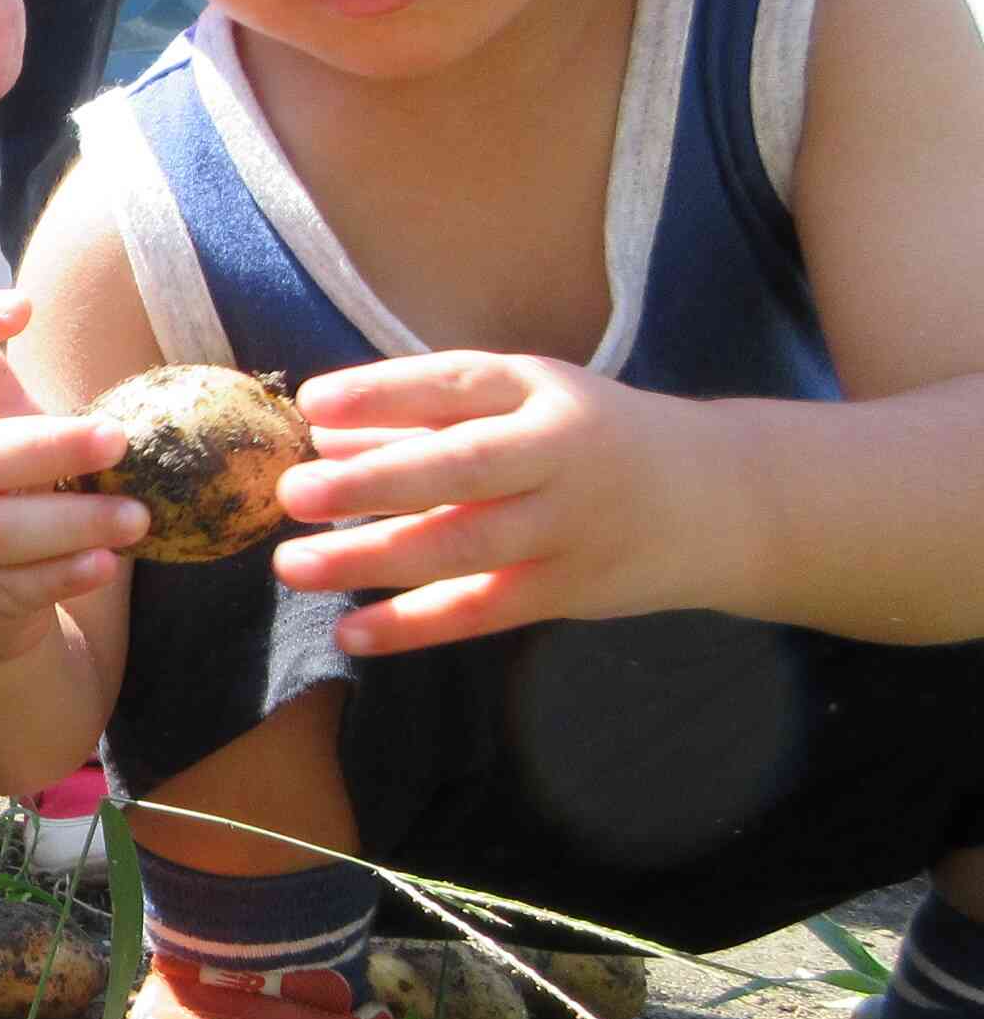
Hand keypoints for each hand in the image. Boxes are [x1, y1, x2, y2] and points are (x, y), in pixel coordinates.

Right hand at [0, 291, 144, 669]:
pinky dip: (63, 576)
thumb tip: (203, 394)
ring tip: (138, 521)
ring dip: (72, 522)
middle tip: (117, 440)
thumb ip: (81, 420)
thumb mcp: (37, 451)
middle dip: (50, 446)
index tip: (24, 306)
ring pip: (1, 529)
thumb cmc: (28, 501)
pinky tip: (104, 566)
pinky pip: (19, 585)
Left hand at [272, 352, 714, 653]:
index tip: (311, 403)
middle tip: (293, 492)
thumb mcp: (524, 405)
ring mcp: (568, 530)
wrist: (726, 498)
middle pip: (460, 469)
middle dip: (373, 482)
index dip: (383, 393)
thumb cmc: (596, 440)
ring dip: (372, 559)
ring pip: (463, 547)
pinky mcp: (568, 592)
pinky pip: (483, 612)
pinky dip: (415, 626)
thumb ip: (425, 419)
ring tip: (293, 566)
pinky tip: (350, 633)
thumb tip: (323, 432)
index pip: (456, 385)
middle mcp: (559, 457)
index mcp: (543, 392)